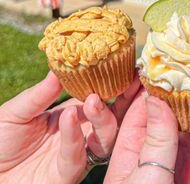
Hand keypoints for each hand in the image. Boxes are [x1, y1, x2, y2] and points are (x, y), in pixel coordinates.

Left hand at [0, 72, 139, 183]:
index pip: (98, 98)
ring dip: (104, 118)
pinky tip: (69, 116)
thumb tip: (57, 68)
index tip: (125, 67)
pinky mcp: (64, 175)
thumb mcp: (17, 111)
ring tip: (93, 99)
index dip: (112, 84)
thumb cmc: (0, 140)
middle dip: (123, 101)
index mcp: (71, 115)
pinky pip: (76, 157)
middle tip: (127, 81)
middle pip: (111, 119)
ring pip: (104, 140)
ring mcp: (74, 155)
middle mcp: (79, 133)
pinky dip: (74, 135)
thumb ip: (39, 95)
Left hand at [105, 94, 189, 183]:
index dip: (150, 85)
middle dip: (181, 92)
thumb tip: (156, 98)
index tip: (160, 62)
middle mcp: (155, 149)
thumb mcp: (144, 173)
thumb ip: (155, 137)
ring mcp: (178, 161)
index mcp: (131, 146)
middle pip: (169, 114)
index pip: (140, 107)